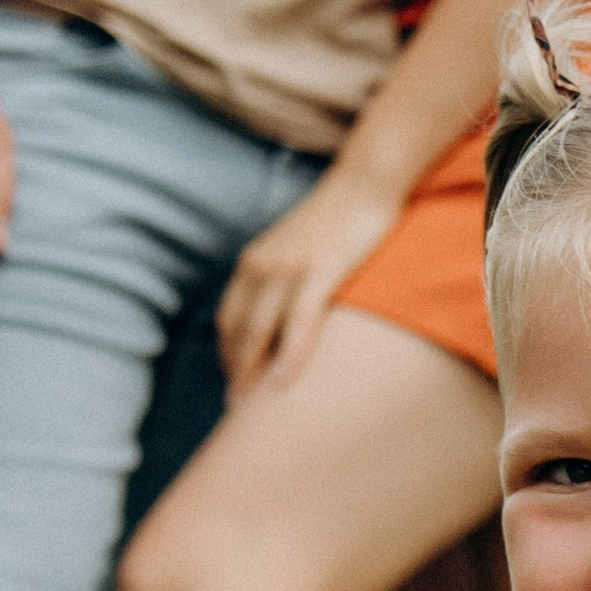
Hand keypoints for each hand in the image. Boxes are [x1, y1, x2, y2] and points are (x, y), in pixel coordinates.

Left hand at [217, 163, 406, 391]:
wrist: (364, 183)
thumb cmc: (337, 218)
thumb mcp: (296, 248)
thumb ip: (282, 277)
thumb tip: (280, 314)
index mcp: (253, 261)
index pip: (227, 318)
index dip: (226, 355)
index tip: (232, 383)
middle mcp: (261, 265)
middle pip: (237, 330)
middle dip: (234, 372)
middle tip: (236, 407)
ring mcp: (289, 268)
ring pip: (259, 331)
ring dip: (251, 371)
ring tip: (250, 406)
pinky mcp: (320, 271)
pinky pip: (299, 322)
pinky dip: (290, 354)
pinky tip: (285, 382)